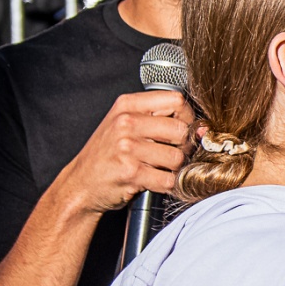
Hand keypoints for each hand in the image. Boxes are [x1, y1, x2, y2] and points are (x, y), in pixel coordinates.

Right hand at [51, 89, 197, 218]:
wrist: (81, 184)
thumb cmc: (108, 154)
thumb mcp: (125, 124)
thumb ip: (159, 119)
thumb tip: (203, 129)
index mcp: (127, 105)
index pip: (176, 100)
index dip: (186, 117)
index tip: (181, 130)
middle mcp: (126, 123)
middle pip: (181, 129)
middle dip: (183, 146)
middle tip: (173, 154)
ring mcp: (128, 148)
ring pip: (177, 157)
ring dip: (174, 168)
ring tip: (160, 169)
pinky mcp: (131, 172)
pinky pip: (167, 179)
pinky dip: (168, 185)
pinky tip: (157, 181)